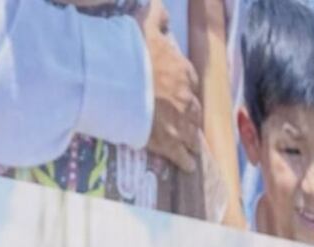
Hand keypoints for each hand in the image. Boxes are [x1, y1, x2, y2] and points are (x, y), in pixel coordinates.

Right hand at [135, 0, 200, 171]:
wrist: (120, 86)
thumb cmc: (132, 56)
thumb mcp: (145, 29)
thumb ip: (156, 19)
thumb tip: (160, 7)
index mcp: (183, 72)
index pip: (191, 82)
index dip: (186, 89)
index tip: (182, 94)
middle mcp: (186, 99)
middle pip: (194, 111)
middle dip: (190, 116)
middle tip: (185, 122)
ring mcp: (178, 123)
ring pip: (191, 134)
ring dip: (191, 139)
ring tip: (191, 146)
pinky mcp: (167, 142)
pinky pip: (181, 154)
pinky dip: (186, 160)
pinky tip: (188, 165)